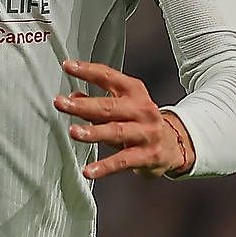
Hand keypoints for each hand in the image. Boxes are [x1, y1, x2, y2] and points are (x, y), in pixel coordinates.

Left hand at [55, 60, 195, 180]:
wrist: (174, 145)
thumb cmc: (141, 122)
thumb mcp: (123, 107)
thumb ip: (98, 102)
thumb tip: (72, 97)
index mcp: (134, 91)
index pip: (109, 76)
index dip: (88, 71)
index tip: (68, 66)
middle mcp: (142, 109)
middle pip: (109, 106)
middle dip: (83, 105)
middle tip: (61, 103)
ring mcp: (146, 133)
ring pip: (116, 131)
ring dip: (93, 132)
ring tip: (74, 132)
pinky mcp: (147, 155)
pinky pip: (122, 161)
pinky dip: (104, 167)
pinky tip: (89, 170)